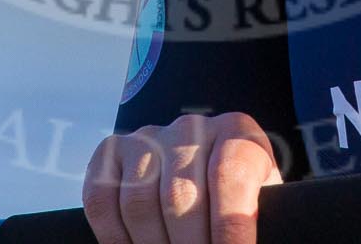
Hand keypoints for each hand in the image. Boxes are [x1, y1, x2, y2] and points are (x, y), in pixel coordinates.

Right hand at [83, 112, 281, 243]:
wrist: (203, 173)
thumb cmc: (236, 200)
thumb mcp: (259, 203)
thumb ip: (254, 217)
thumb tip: (246, 243)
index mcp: (236, 132)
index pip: (231, 175)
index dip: (230, 228)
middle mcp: (190, 127)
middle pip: (180, 196)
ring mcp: (146, 136)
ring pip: (138, 202)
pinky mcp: (111, 152)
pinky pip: (101, 200)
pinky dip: (114, 238)